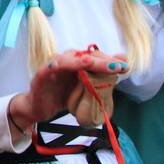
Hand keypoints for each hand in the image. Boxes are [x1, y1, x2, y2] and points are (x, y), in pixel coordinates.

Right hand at [8, 48, 129, 133]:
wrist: (39, 108)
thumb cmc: (62, 97)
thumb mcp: (85, 89)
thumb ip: (101, 77)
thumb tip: (122, 65)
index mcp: (77, 63)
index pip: (95, 56)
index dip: (109, 60)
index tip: (124, 66)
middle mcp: (66, 61)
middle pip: (84, 55)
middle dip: (101, 60)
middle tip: (117, 67)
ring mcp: (53, 67)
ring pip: (67, 59)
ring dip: (80, 61)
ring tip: (92, 63)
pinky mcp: (41, 76)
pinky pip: (48, 68)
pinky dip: (55, 65)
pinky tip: (63, 66)